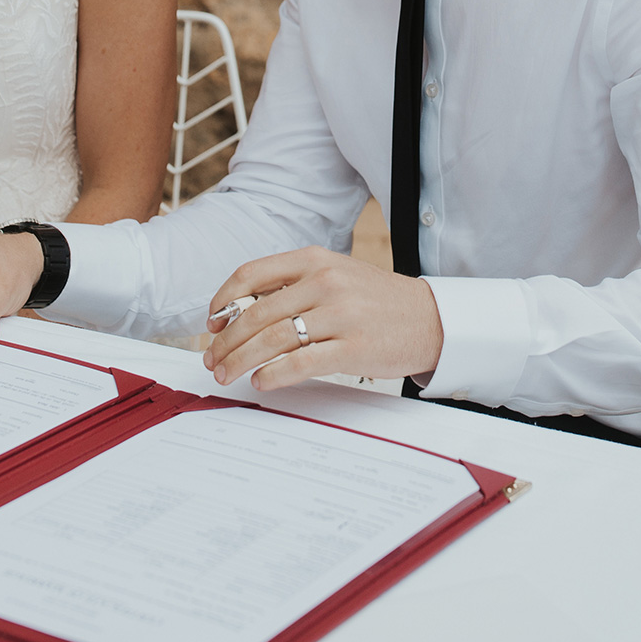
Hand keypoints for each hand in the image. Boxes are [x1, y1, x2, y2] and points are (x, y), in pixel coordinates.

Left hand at [200, 247, 443, 390]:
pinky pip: (301, 363)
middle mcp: (325, 282)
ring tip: (227, 374)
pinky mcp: (353, 347)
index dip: (223, 300)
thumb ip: (293, 285)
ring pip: (273, 338)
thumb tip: (240, 311)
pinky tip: (260, 381)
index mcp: (314, 260)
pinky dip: (273, 374)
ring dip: (241, 360)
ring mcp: (340, 315)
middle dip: (226, 341)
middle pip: (257, 313)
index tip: (211, 323)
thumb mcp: (335, 275)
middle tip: (212, 359)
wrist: (429, 318)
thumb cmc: (375, 300)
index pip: (252, 274)